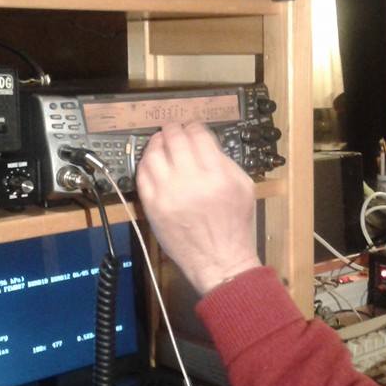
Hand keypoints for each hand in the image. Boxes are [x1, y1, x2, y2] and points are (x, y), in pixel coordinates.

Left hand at [135, 122, 260, 293]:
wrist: (221, 260)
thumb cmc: (235, 226)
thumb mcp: (244, 187)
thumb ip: (225, 162)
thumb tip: (205, 143)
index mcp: (217, 175)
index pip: (198, 136)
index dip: (193, 126)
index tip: (192, 126)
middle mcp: (191, 181)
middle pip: (174, 140)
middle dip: (173, 129)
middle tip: (172, 128)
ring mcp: (168, 194)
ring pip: (154, 154)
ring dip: (156, 143)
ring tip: (159, 141)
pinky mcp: (153, 207)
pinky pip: (142, 175)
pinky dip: (145, 163)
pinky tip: (151, 161)